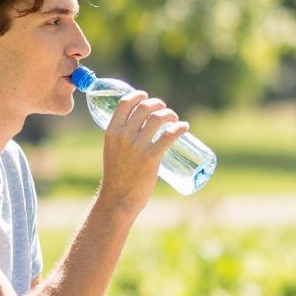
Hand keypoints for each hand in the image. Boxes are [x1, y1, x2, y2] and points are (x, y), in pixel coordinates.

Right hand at [97, 90, 190, 215]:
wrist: (118, 199)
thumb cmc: (117, 177)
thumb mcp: (112, 151)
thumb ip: (122, 139)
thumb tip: (139, 128)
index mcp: (111, 132)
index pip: (125, 103)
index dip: (138, 95)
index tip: (147, 97)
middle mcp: (123, 136)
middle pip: (145, 108)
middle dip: (158, 105)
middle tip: (165, 110)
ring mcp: (137, 146)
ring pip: (158, 118)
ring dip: (170, 114)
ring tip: (175, 119)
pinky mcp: (151, 158)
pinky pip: (169, 135)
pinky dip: (179, 128)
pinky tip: (184, 127)